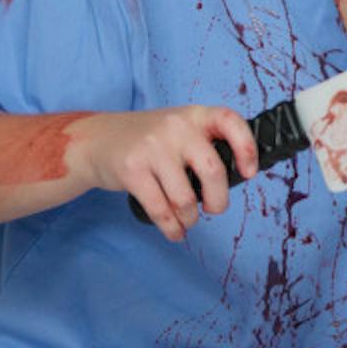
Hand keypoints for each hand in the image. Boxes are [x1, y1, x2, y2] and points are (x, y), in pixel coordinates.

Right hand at [70, 107, 256, 241]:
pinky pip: (161, 209)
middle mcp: (176, 127)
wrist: (97, 140)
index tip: (249, 173)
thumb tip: (236, 178)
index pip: (230, 122)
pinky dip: (171, 228)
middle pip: (213, 171)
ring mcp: (153, 147)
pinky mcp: (132, 169)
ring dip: (189, 218)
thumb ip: (205, 145)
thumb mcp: (179, 129)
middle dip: (218, 200)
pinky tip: (175, 231)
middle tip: (214, 208)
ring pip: (185, 198)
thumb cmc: (149, 141)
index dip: (247, 148)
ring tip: (187, 219)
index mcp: (195, 115)